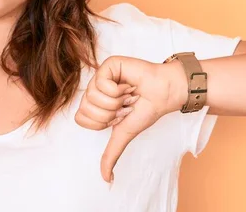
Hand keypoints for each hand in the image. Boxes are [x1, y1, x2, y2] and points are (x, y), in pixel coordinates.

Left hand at [75, 55, 183, 182]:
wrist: (164, 94)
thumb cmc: (145, 110)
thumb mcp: (124, 134)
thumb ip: (111, 154)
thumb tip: (106, 179)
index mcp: (94, 105)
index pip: (81, 119)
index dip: (102, 122)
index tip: (118, 116)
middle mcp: (93, 90)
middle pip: (86, 108)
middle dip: (111, 112)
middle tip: (124, 105)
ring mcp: (99, 76)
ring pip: (93, 96)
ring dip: (117, 100)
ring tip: (127, 94)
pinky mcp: (108, 65)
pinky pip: (102, 82)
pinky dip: (118, 89)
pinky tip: (128, 84)